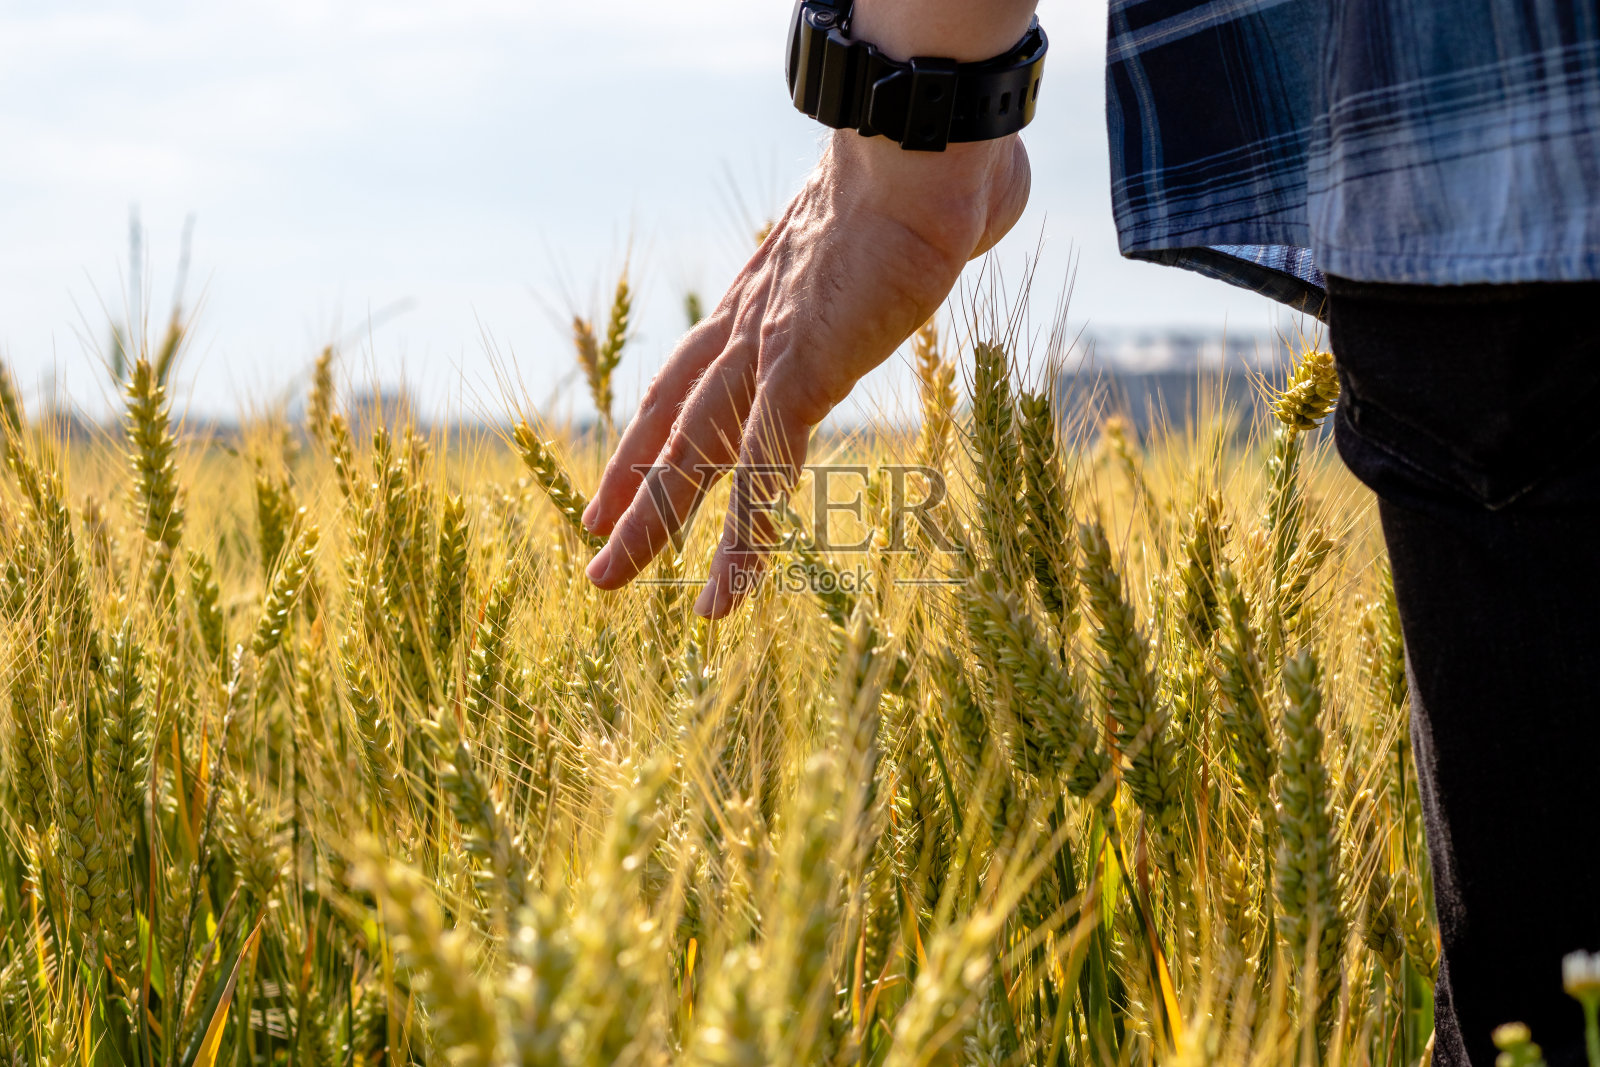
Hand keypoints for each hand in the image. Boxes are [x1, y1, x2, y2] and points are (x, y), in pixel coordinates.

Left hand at [580, 129, 1030, 616]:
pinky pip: (765, 471)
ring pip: (695, 454)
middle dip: (633, 491)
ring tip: (613, 582)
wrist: (923, 140)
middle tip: (595, 554)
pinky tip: (727, 588)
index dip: (653, 432)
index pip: (689, 378)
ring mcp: (770, 350)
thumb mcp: (904, 219)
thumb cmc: (932, 165)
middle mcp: (751, 327)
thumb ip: (916, 237)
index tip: (623, 478)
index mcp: (765, 298)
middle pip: (674, 422)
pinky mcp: (803, 372)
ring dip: (655, 521)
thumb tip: (971, 209)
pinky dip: (746, 534)